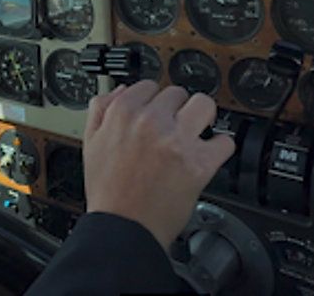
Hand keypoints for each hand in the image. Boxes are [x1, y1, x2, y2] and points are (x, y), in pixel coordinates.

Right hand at [82, 81, 235, 249]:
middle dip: (176, 109)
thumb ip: (102, 109)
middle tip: (174, 126)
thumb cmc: (108, 191)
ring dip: (202, 117)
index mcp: (123, 112)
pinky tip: (208, 154)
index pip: (149, 85)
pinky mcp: (199, 163)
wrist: (123, 227)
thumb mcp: (90, 143)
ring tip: (196, 131)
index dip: (153, 100)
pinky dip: (219, 148)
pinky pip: (223, 142)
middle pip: (178, 93)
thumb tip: (122, 90)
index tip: (157, 111)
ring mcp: (177, 141)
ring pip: (204, 106)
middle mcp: (151, 122)